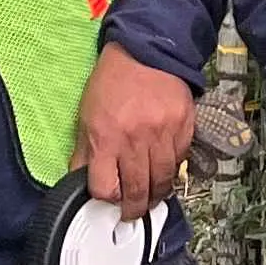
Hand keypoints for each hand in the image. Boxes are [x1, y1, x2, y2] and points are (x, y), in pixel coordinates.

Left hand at [71, 41, 195, 218]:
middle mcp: (135, 139)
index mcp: (105, 137)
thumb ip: (84, 152)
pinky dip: (172, 170)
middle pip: (137, 191)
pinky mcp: (184, 126)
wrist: (146, 49)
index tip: (110, 199)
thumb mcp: (86, 116)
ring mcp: (163, 133)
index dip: (107, 199)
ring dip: (156, 195)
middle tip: (133, 214)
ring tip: (151, 198)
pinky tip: (165, 170)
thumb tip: (80, 181)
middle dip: (134, 210)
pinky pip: (180, 160)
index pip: (105, 188)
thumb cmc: (112, 83)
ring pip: (163, 181)